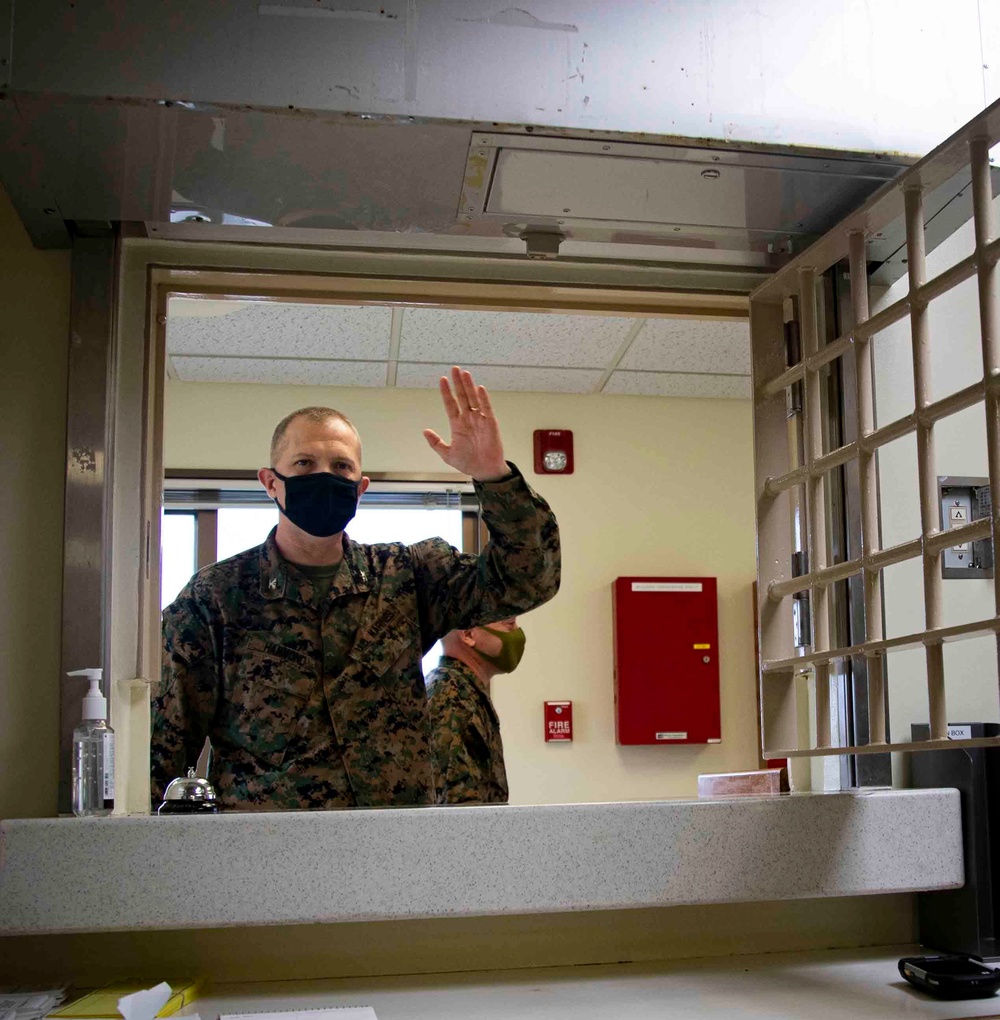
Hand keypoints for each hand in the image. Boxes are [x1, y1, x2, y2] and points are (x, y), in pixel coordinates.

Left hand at [423, 367, 509, 481]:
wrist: (484, 471)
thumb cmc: (468, 463)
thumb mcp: (447, 454)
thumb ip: (436, 443)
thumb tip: (425, 431)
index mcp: (457, 424)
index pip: (450, 404)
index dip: (446, 392)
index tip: (442, 379)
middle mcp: (468, 418)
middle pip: (462, 396)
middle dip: (458, 383)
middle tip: (454, 369)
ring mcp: (479, 419)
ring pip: (473, 398)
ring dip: (469, 386)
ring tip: (464, 373)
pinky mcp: (490, 423)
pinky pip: (486, 408)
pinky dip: (483, 398)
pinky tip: (479, 388)